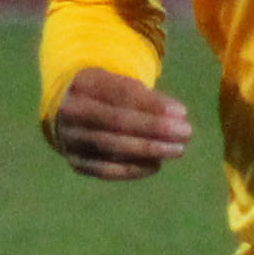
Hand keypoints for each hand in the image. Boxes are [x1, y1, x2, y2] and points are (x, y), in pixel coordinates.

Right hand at [47, 69, 192, 180]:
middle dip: (155, 128)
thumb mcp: (121, 86)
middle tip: (186, 133)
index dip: (153, 105)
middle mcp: (71, 111)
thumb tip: (179, 116)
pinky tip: (156, 164)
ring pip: (112, 147)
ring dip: (149, 149)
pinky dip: (133, 169)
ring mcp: (70, 139)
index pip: (122, 94)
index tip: (182, 112)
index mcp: (83, 84)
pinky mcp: (76, 162)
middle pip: (117, 122)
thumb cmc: (105, 96)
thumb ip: (149, 99)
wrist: (66, 113)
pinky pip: (106, 170)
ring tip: (177, 149)